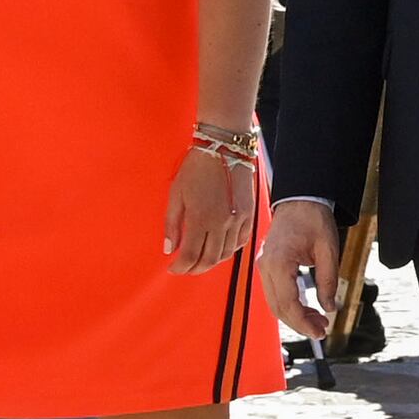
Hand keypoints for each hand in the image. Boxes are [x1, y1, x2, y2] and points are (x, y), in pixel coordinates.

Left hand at [163, 139, 261, 274]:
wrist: (225, 149)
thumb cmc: (197, 168)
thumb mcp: (176, 195)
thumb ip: (172, 224)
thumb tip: (169, 248)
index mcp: (200, 220)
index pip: (190, 256)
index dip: (180, 267)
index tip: (173, 268)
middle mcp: (221, 224)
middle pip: (209, 260)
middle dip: (194, 269)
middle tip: (185, 268)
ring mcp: (238, 220)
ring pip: (226, 254)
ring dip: (212, 261)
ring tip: (200, 260)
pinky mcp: (249, 215)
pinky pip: (241, 242)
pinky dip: (230, 250)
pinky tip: (220, 249)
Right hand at [254, 195, 343, 338]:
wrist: (300, 200)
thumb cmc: (314, 221)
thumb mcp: (329, 250)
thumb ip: (328, 280)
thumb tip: (330, 307)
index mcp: (278, 263)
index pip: (287, 303)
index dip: (303, 322)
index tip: (321, 332)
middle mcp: (265, 267)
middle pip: (278, 307)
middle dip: (299, 323)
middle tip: (323, 330)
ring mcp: (263, 267)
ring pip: (275, 302)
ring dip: (295, 316)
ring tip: (318, 322)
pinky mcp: (267, 266)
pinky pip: (275, 292)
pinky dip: (289, 304)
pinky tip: (307, 310)